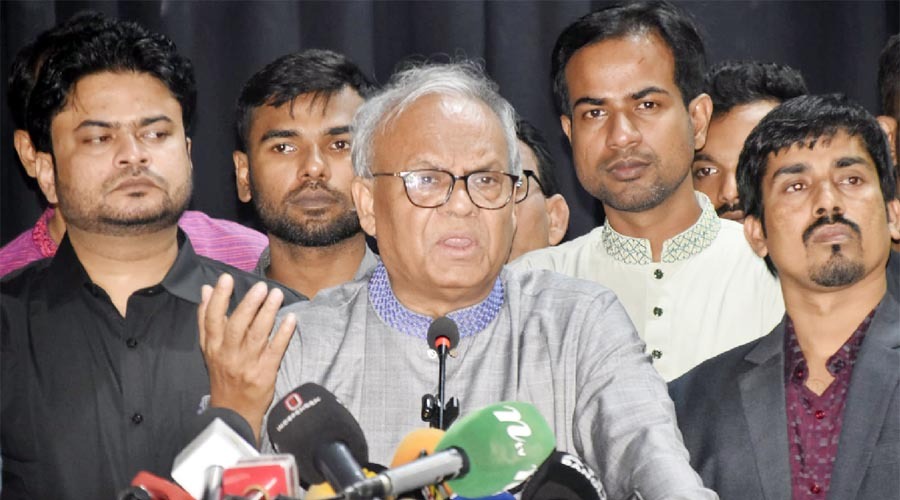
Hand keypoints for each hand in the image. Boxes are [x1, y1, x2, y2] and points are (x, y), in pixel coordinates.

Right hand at [197, 273, 296, 441]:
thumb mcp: (208, 348)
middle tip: (261, 287)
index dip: (218, 298)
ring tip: (277, 294)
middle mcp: (228, 354)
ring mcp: (247, 363)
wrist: (232, 412)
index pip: (212, 319)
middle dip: (249, 304)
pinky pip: (275, 350)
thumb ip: (206, 319)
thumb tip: (205, 290)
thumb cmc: (222, 373)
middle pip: (237, 325)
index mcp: (213, 346)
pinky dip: (283, 333)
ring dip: (268, 313)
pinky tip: (291, 318)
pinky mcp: (265, 372)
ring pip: (257, 335)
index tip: (225, 279)